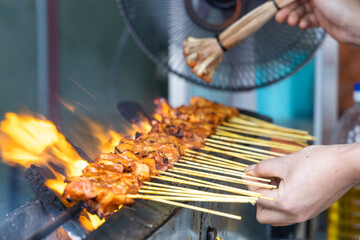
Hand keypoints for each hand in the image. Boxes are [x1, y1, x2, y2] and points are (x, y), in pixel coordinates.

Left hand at [245, 144, 359, 225]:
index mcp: (285, 203)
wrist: (345, 165)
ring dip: (269, 202)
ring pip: (275, 217)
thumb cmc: (318, 162)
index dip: (250, 183)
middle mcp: (294, 214)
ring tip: (275, 181)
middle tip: (262, 180)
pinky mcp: (310, 212)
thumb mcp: (284, 162)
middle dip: (258, 198)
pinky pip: (288, 214)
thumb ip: (263, 168)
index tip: (251, 172)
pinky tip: (287, 184)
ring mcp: (303, 215)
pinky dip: (282, 203)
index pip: (256, 198)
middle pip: (263, 216)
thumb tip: (249, 171)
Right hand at [275, 0, 359, 45]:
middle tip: (279, 17)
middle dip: (288, 9)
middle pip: (298, 2)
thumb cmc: (339, 5)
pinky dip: (304, 23)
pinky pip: (309, 20)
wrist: (354, 25)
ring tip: (291, 22)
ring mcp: (322, 7)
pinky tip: (302, 26)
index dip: (287, 0)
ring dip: (294, 17)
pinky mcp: (323, 19)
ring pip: (302, 12)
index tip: (277, 4)